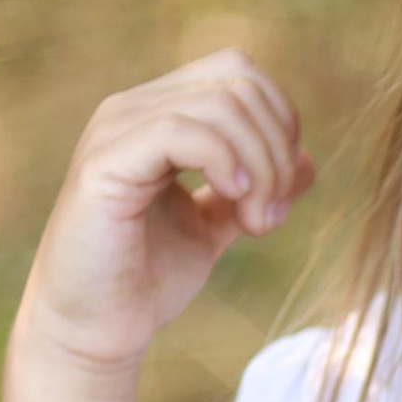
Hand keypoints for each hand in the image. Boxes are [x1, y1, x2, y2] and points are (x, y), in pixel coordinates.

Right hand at [17, 48, 313, 377]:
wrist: (93, 329)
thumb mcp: (216, 226)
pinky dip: (226, 163)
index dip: (280, 121)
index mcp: (157, 114)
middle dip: (277, 148)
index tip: (280, 192)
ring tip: (255, 225)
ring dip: (261, 167)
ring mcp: (114, 131)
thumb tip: (309, 160)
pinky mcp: (103, 164)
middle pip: (238, 81)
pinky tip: (233, 204)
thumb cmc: (147, 279)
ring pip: (220, 103)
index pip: (238, 72)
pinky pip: (180, 130)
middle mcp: (131, 109)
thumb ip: (257, 189)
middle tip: (270, 217)